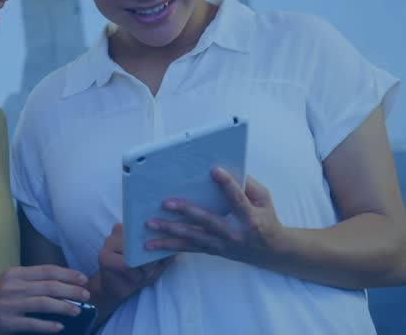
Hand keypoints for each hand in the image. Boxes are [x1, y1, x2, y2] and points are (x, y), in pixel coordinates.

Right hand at [0, 265, 89, 333]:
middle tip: (86, 294)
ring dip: (64, 306)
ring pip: (44, 303)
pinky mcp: (6, 321)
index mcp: (13, 273)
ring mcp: (8, 304)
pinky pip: (33, 323)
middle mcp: (11, 286)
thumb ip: (29, 282)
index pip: (46, 270)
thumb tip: (60, 283)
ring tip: (77, 310)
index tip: (83, 278)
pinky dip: (49, 325)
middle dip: (71, 290)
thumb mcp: (8, 284)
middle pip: (49, 286)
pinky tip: (60, 326)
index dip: (67, 273)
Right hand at [97, 224, 171, 304]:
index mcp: (131, 227)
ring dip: (144, 268)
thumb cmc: (138, 273)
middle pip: (142, 241)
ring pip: (135, 252)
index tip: (162, 254)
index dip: (158, 241)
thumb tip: (179, 249)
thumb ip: (165, 255)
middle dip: (152, 259)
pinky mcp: (103, 256)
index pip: (148, 228)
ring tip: (145, 274)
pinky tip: (136, 279)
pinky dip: (136, 275)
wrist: (116, 289)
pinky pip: (126, 264)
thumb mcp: (156, 265)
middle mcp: (118, 229)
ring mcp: (108, 241)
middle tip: (152, 269)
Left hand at [145, 167, 285, 263]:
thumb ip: (248, 185)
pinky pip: (188, 248)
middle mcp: (233, 233)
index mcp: (249, 217)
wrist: (272, 252)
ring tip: (150, 224)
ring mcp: (221, 244)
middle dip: (186, 211)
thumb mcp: (265, 199)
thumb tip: (227, 169)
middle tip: (166, 202)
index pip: (237, 199)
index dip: (227, 185)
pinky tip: (151, 244)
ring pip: (192, 238)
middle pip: (207, 221)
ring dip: (169, 231)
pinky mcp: (213, 251)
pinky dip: (169, 246)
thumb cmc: (266, 219)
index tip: (215, 171)